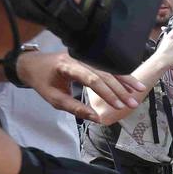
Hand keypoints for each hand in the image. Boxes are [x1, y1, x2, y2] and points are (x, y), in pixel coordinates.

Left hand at [15, 51, 145, 121]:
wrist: (32, 63)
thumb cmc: (42, 82)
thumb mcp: (54, 99)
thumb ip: (75, 108)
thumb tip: (96, 118)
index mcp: (67, 66)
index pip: (92, 79)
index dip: (107, 93)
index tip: (119, 106)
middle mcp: (78, 57)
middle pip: (104, 73)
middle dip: (120, 89)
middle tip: (133, 103)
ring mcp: (84, 56)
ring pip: (108, 68)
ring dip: (125, 80)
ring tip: (140, 90)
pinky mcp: (88, 57)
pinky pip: (106, 66)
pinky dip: (119, 75)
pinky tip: (131, 82)